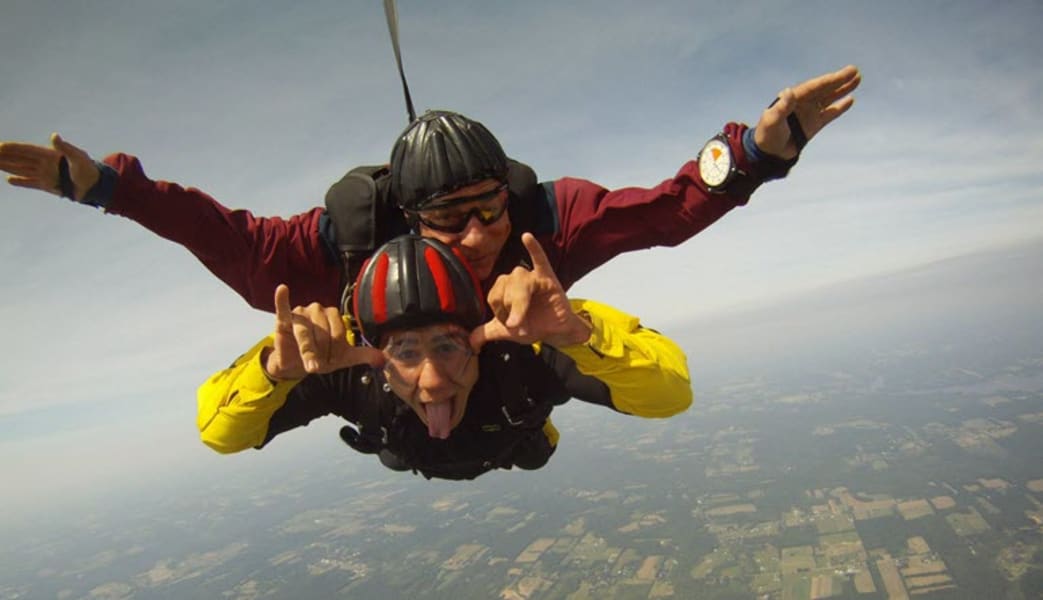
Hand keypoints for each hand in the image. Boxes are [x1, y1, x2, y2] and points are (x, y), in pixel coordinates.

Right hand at [0, 133, 100, 200]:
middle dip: (6, 157)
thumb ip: (65, 147)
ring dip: (9, 167)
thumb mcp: (77, 156)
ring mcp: (45, 174)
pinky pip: (31, 183)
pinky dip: (21, 182)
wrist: (95, 186)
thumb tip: (54, 136)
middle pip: (21, 160)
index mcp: (50, 154)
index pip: (27, 151)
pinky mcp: (48, 186)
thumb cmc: (89, 169)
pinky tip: (9, 179)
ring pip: (22, 170)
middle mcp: (45, 164)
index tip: (1, 146)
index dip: (14, 148)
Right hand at [263, 284, 383, 379]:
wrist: (295, 364)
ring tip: (309, 364)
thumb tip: (382, 359)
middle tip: (318, 364)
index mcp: (334, 316)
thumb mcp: (343, 358)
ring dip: (308, 351)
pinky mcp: (284, 319)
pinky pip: (283, 308)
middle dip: (321, 354)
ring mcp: (301, 313)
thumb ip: (362, 356)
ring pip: (306, 332)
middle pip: (323, 333)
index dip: (335, 352)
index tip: (330, 362)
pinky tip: (282, 290)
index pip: (339, 333)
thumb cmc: (320, 356)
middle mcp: (318, 310)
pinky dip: (282, 299)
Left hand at [469, 233, 590, 350]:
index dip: (500, 313)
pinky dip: (534, 248)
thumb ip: (485, 334)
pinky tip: (527, 237)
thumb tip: (469, 343)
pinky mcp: (547, 277)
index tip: (511, 323)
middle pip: (505, 287)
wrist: (555, 332)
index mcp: (503, 289)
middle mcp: (514, 279)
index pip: (493, 296)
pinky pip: (539, 259)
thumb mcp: (504, 332)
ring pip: (519, 282)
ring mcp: (531, 276)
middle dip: (509, 309)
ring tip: (522, 320)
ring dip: (519, 303)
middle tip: (518, 324)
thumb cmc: (531, 326)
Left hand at [754, 65, 861, 159]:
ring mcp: (810, 112)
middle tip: (855, 71)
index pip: (814, 87)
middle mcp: (803, 102)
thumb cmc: (767, 135)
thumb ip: (781, 107)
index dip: (828, 80)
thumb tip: (788, 91)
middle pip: (824, 89)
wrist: (769, 153)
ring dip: (842, 89)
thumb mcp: (772, 120)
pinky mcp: (814, 124)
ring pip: (830, 98)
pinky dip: (839, 107)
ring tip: (857, 79)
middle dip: (839, 80)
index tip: (842, 74)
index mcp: (793, 98)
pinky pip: (830, 113)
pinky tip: (850, 99)